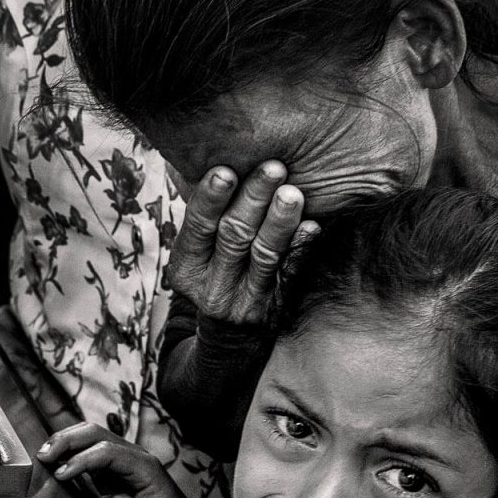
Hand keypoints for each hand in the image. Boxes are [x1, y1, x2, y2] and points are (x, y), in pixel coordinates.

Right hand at [34, 423, 205, 497]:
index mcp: (145, 466)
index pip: (107, 452)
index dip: (81, 461)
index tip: (61, 475)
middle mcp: (134, 457)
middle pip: (96, 434)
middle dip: (67, 440)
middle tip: (44, 456)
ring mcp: (123, 463)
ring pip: (91, 439)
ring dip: (66, 442)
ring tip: (45, 455)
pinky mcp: (114, 474)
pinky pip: (90, 455)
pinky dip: (71, 454)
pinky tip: (56, 463)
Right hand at [170, 163, 319, 330]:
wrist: (228, 340)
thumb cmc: (215, 276)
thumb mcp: (197, 255)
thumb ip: (203, 217)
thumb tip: (202, 157)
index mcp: (185, 267)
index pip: (196, 228)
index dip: (210, 198)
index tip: (226, 170)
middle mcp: (211, 288)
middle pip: (233, 237)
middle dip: (253, 199)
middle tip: (273, 168)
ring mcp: (243, 303)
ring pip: (263, 256)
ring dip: (279, 222)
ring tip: (293, 193)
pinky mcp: (272, 311)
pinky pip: (289, 277)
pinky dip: (300, 250)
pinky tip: (312, 227)